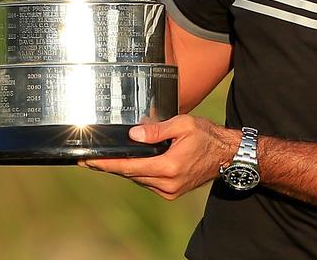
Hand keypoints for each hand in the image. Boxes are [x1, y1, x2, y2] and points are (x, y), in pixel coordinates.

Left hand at [81, 116, 237, 199]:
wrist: (227, 155)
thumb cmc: (207, 136)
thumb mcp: (183, 124)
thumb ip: (156, 130)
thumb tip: (133, 135)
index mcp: (169, 166)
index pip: (129, 167)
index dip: (107, 164)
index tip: (89, 162)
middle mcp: (167, 183)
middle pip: (131, 174)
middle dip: (112, 166)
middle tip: (91, 158)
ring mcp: (170, 191)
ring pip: (139, 179)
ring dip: (126, 169)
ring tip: (110, 159)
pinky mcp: (172, 193)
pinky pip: (148, 182)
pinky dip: (140, 173)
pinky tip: (134, 162)